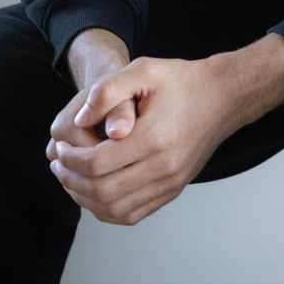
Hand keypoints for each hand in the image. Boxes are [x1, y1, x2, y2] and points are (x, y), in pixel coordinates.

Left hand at [46, 34, 283, 226]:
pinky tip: (94, 192)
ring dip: (85, 198)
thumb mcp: (144, 69)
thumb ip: (107, 90)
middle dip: (72, 180)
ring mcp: (171, 184)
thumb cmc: (184, 81)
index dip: (71, 159)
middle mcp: (165, 168)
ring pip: (115, 209)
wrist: (223, 97)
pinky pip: (132, 214)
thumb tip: (79, 119)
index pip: (98, 164)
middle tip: (59, 163)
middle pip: (103, 191)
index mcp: (155, 138)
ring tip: (71, 178)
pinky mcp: (173, 191)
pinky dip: (106, 210)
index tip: (61, 147)